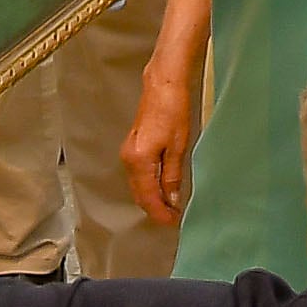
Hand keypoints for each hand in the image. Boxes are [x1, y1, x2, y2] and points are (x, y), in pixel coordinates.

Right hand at [120, 55, 200, 227]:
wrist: (163, 84)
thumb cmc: (173, 110)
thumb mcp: (178, 147)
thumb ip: (172, 176)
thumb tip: (172, 200)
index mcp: (138, 161)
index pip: (148, 197)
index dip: (161, 213)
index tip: (174, 222)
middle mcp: (128, 159)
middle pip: (139, 194)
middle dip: (155, 209)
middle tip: (174, 217)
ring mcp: (128, 152)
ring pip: (138, 186)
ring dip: (152, 198)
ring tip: (171, 205)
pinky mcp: (132, 146)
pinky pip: (138, 175)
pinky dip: (148, 185)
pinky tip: (162, 187)